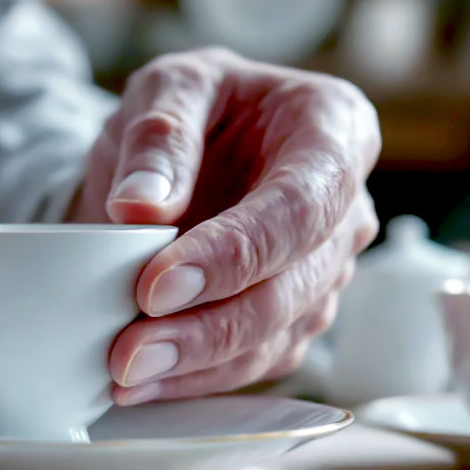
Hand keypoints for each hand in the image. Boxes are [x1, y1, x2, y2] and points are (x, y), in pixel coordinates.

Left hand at [71, 48, 378, 403]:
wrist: (181, 152)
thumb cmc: (193, 108)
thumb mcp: (169, 87)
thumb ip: (159, 137)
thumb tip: (139, 207)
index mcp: (335, 130)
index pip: (300, 207)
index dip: (234, 253)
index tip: (158, 284)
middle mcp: (346, 210)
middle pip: (291, 286)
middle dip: (207, 326)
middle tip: (130, 350)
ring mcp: (326, 271)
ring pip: (275, 336)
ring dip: (198, 363)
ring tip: (124, 373)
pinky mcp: (296, 318)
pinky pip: (255, 362)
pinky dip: (196, 378)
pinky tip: (141, 382)